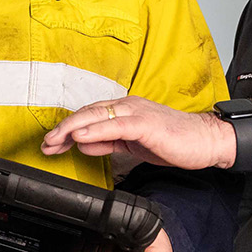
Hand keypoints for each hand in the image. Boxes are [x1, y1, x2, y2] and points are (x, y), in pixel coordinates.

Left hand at [42, 95, 233, 169]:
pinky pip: (115, 126)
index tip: (51, 143)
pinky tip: (80, 138)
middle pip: (86, 114)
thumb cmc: (174, 141)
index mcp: (124, 110)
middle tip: (45, 143)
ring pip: (96, 117)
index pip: (88, 116)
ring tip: (54, 140)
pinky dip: (95, 131)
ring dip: (72, 129)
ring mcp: (137, 113)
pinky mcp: (146, 124)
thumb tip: (82, 144)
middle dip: (62, 129)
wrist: (206, 141)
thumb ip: (108, 143)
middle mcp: (128, 106)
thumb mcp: (133, 144)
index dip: (66, 129)